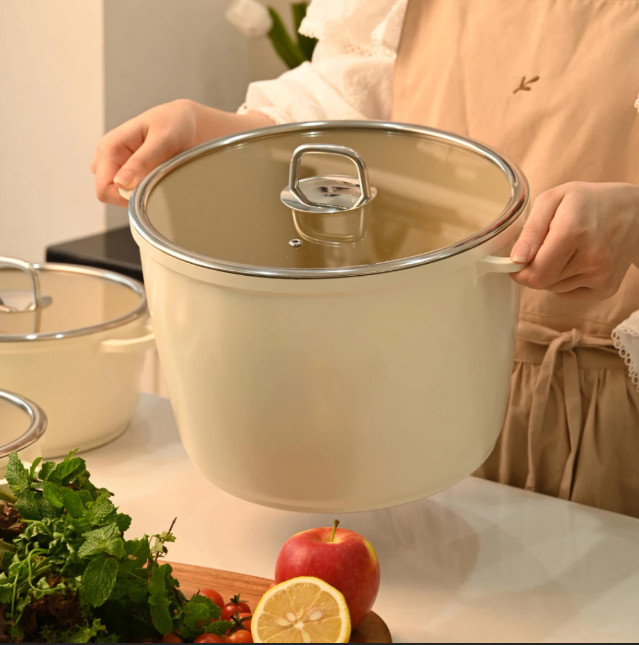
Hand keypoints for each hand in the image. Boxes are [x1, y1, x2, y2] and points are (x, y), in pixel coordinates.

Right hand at [91, 99, 273, 205]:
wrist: (188, 122)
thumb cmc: (176, 124)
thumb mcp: (163, 140)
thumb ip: (142, 161)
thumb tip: (121, 182)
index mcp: (110, 147)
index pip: (103, 188)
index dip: (124, 197)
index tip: (150, 190)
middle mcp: (109, 158)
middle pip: (110, 195)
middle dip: (132, 195)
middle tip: (159, 180)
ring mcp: (118, 167)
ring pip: (121, 196)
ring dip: (140, 193)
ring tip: (162, 175)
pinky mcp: (130, 174)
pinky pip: (132, 193)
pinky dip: (146, 191)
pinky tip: (160, 178)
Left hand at [510, 181, 638, 299]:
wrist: (635, 212)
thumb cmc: (587, 202)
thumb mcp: (552, 200)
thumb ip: (531, 230)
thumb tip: (517, 259)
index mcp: (574, 231)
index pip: (534, 273)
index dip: (519, 270)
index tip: (518, 259)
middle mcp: (592, 257)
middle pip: (542, 283)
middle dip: (534, 269)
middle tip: (544, 249)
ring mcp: (602, 275)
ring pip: (553, 289)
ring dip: (551, 273)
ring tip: (567, 250)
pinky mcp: (607, 288)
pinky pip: (568, 294)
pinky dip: (566, 281)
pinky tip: (578, 260)